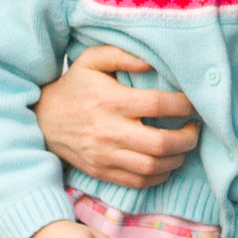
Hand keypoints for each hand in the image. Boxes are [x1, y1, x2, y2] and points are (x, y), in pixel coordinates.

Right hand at [35, 45, 200, 187]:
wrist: (43, 120)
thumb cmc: (74, 87)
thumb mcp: (91, 60)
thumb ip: (121, 55)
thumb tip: (152, 61)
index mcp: (112, 101)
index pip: (158, 105)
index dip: (184, 105)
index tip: (194, 104)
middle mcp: (110, 131)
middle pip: (161, 143)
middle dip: (187, 139)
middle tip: (194, 130)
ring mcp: (105, 155)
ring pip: (152, 167)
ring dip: (177, 159)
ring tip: (183, 147)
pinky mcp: (102, 171)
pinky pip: (138, 182)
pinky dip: (159, 176)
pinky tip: (165, 163)